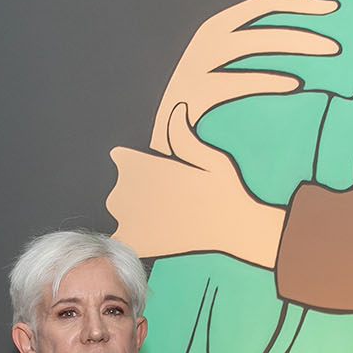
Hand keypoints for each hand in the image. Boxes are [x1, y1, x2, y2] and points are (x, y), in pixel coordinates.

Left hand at [107, 104, 283, 265]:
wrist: (233, 228)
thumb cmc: (223, 189)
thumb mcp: (207, 154)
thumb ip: (183, 136)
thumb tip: (176, 111)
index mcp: (139, 164)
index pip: (121, 158)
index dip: (136, 163)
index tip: (155, 171)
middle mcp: (127, 189)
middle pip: (120, 186)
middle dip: (137, 189)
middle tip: (169, 196)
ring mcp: (128, 217)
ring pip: (119, 211)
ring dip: (135, 212)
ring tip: (166, 213)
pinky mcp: (135, 241)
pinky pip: (124, 236)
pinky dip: (136, 236)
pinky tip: (159, 232)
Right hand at [150, 0, 338, 152]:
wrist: (165, 139)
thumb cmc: (207, 100)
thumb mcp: (228, 65)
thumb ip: (257, 47)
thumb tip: (305, 34)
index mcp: (217, 26)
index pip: (263, 3)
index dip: (300, 3)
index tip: (334, 8)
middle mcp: (206, 39)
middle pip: (261, 24)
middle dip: (302, 29)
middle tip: (337, 44)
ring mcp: (196, 64)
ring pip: (249, 44)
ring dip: (291, 44)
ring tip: (324, 55)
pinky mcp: (193, 92)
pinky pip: (234, 81)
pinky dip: (265, 79)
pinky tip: (294, 84)